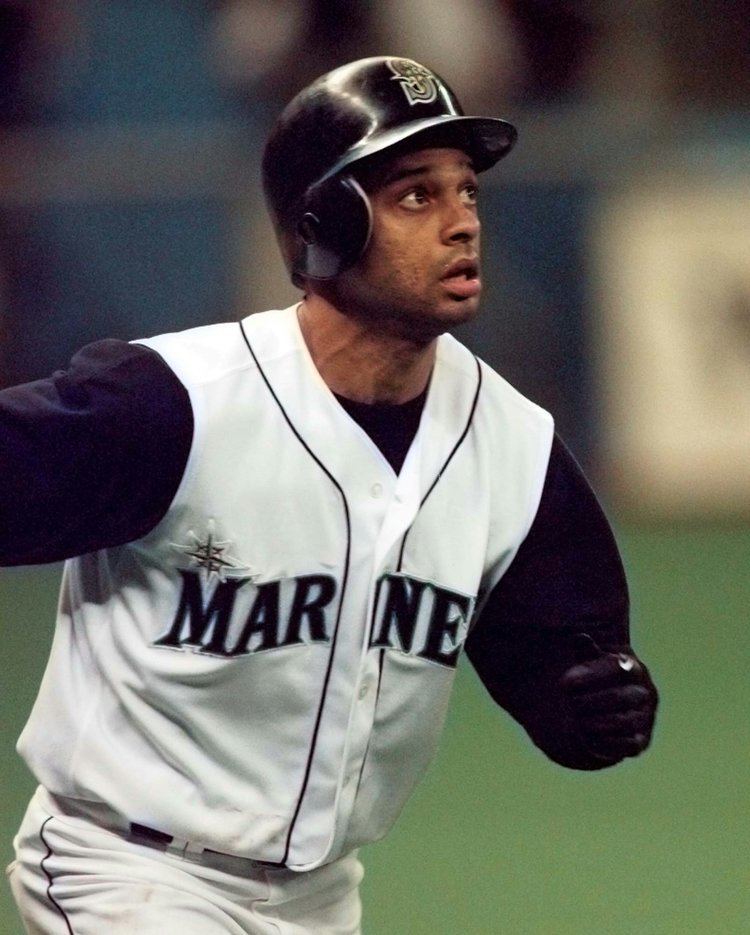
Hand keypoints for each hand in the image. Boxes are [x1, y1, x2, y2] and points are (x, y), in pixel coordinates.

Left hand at [560, 633, 657, 763]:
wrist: (614, 706)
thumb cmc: (599, 678)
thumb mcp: (592, 662)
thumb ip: (586, 652)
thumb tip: (580, 638)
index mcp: (634, 668)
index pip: (617, 668)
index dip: (590, 675)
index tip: (564, 682)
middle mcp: (645, 692)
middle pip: (620, 697)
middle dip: (589, 701)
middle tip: (568, 703)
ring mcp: (646, 717)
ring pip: (624, 722)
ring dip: (595, 722)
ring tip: (575, 721)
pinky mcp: (641, 740)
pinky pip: (627, 744)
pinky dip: (605, 742)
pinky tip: (586, 737)